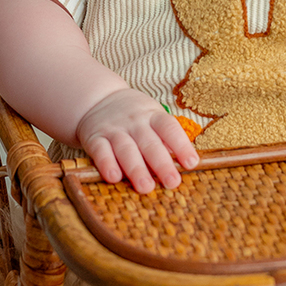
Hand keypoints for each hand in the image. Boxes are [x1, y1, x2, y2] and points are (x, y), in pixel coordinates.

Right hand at [75, 88, 199, 193]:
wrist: (98, 99)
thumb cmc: (135, 116)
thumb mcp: (153, 117)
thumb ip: (165, 139)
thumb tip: (184, 162)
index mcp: (153, 116)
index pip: (169, 128)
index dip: (181, 145)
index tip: (191, 163)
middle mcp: (135, 122)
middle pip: (150, 143)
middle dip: (162, 164)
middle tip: (172, 182)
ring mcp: (114, 129)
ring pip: (126, 149)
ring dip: (136, 169)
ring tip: (146, 187)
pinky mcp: (94, 138)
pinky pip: (100, 151)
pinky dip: (106, 164)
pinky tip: (114, 177)